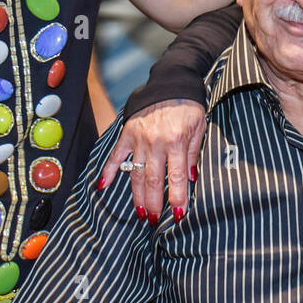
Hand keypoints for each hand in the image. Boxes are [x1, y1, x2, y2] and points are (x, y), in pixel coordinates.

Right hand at [98, 99, 205, 224]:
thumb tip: (191, 179)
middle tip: (155, 220)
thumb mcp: (200, 128)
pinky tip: (102, 187)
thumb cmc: (189, 106)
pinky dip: (108, 171)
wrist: (171, 82)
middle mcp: (156, 142)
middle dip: (155, 202)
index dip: (178, 196)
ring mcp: (139, 138)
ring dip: (137, 195)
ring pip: (136, 173)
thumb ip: (194, 154)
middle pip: (154, 179)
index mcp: (176, 141)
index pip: (177, 176)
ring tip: (141, 212)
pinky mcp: (127, 133)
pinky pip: (116, 155)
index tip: (178, 214)